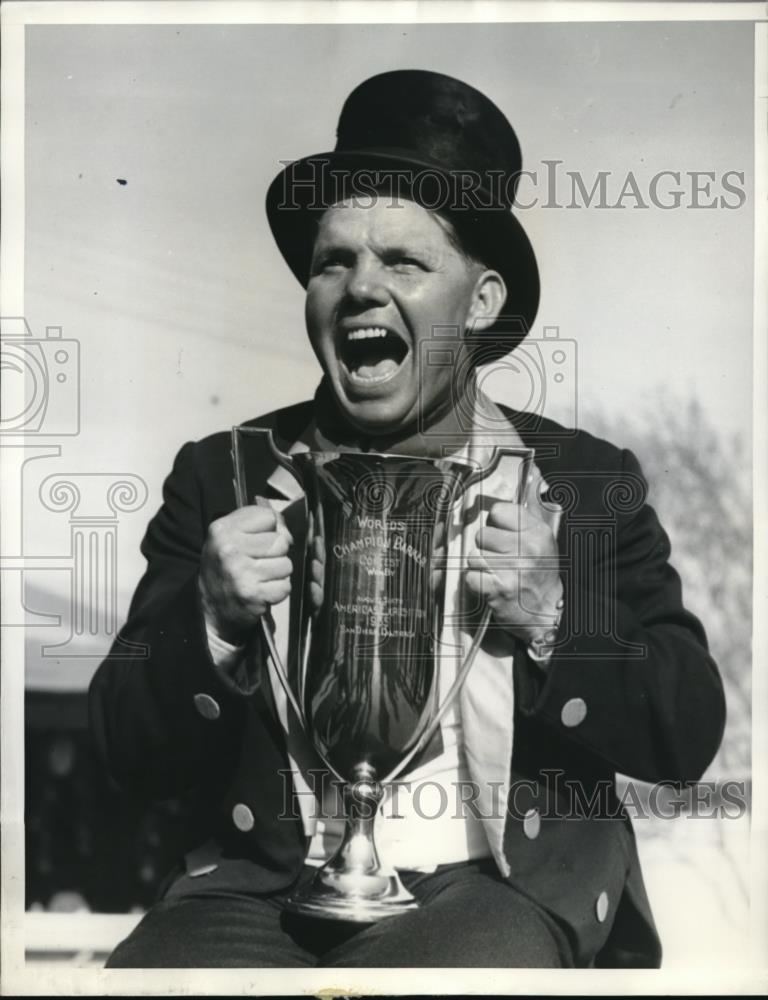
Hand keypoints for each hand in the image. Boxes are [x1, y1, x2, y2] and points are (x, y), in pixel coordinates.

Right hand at [199, 502, 292, 644]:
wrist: (208, 607)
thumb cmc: (226, 566)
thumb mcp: (231, 535)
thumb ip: (259, 522)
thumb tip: (287, 532)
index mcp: (223, 529)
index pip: (268, 516)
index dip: (269, 529)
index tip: (258, 541)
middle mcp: (229, 549)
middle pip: (281, 541)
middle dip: (276, 554)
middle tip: (258, 563)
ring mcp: (241, 573)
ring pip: (286, 565)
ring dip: (278, 573)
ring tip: (260, 577)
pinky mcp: (252, 595)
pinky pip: (285, 587)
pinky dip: (277, 591)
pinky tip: (262, 591)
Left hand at [465, 500, 562, 644]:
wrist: (547, 614)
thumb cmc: (541, 576)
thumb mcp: (543, 542)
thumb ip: (525, 518)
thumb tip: (512, 495)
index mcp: (538, 532)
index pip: (499, 511)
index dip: (496, 524)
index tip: (503, 535)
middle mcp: (527, 548)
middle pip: (482, 534)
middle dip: (486, 547)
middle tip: (501, 560)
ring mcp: (512, 568)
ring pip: (473, 555)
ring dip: (480, 566)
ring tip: (496, 573)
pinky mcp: (497, 588)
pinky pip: (470, 575)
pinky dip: (477, 583)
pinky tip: (491, 585)